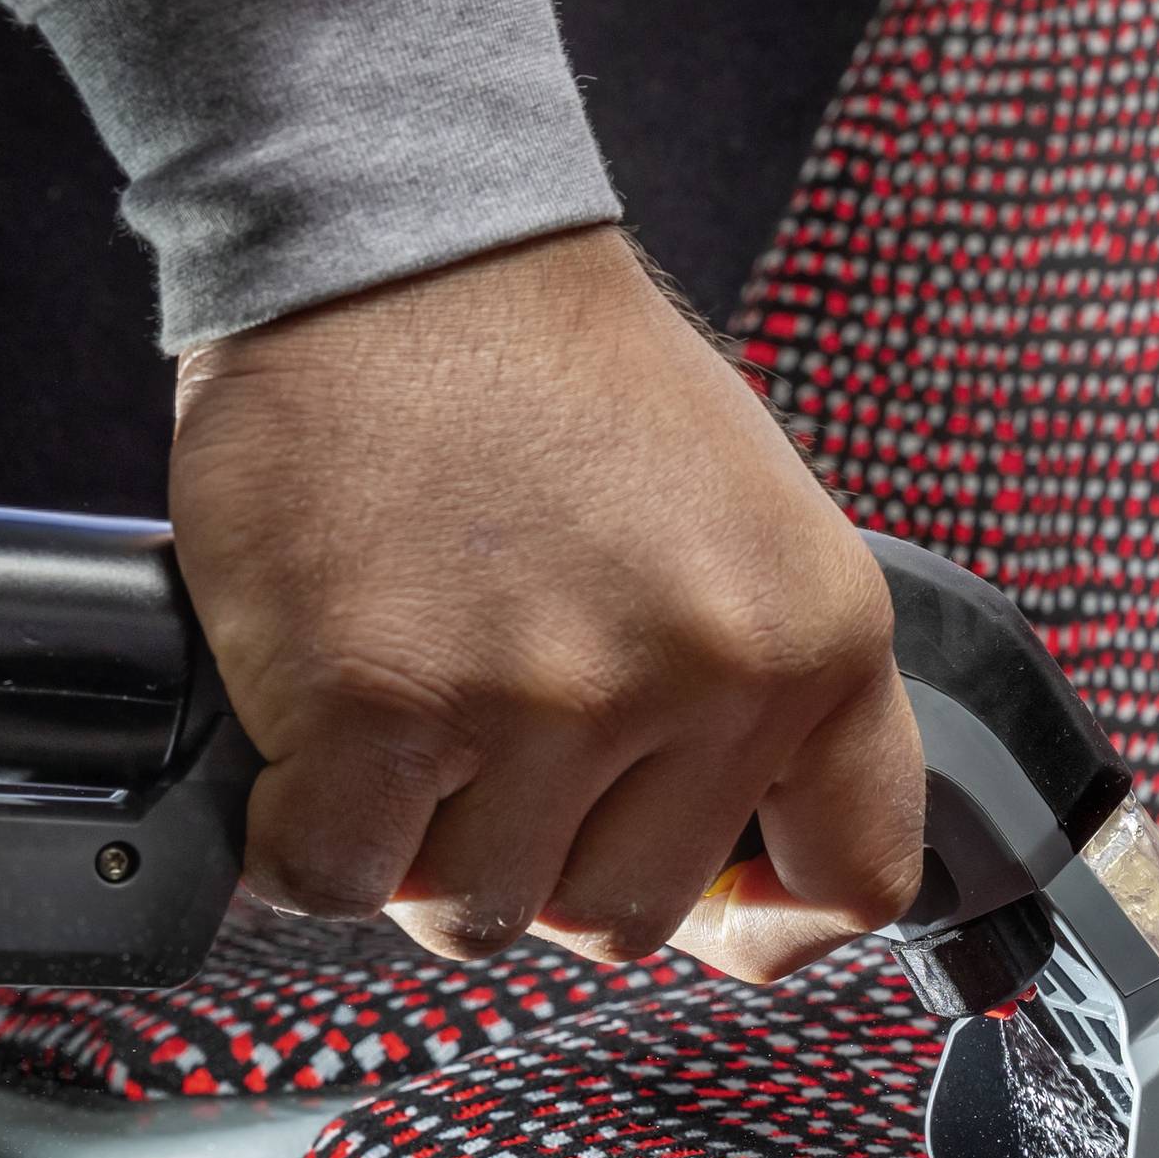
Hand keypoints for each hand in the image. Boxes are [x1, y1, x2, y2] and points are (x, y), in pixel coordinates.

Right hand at [167, 226, 923, 980]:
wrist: (401, 238)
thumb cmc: (554, 377)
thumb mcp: (746, 527)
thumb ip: (755, 696)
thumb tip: (738, 873)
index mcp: (819, 635)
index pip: (856, 878)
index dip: (766, 919)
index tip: (704, 896)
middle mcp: (704, 675)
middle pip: (623, 917)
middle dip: (543, 859)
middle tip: (490, 740)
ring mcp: (547, 697)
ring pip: (477, 916)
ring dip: (420, 845)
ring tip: (407, 709)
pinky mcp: (382, 706)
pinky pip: (338, 881)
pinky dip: (302, 840)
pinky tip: (314, 745)